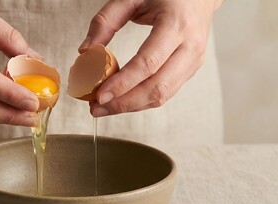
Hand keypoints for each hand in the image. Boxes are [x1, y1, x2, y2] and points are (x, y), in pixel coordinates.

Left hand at [79, 0, 222, 116]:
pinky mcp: (190, 70)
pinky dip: (141, 101)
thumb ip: (105, 21)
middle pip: (157, 87)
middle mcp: (190, 46)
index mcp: (176, 25)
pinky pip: (165, 93)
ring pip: (162, 96)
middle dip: (124, 103)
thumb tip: (85, 52)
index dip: (123, 84)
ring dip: (131, 106)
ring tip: (104, 108)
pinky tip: (122, 100)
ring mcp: (193, 61)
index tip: (100, 96)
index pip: (148, 64)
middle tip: (97, 107)